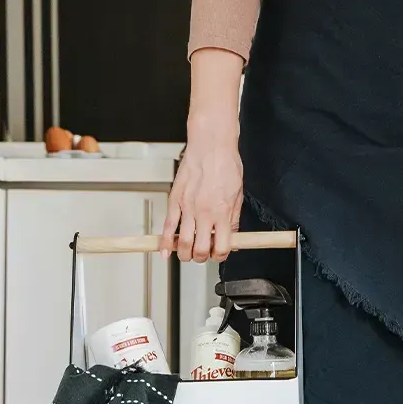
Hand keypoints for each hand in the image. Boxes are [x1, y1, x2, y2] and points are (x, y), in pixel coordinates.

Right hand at [163, 125, 241, 263]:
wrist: (211, 145)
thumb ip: (234, 219)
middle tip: (203, 254)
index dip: (221, 256)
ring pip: (182, 243)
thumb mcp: (238, 195)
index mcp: (223, 213)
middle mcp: (204, 213)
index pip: (222, 247)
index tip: (219, 254)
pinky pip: (167, 226)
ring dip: (184, 254)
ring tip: (187, 253)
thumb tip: (233, 237)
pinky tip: (164, 251)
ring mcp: (188, 208)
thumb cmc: (225, 164)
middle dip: (202, 258)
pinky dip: (164, 242)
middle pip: (200, 250)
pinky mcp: (175, 200)